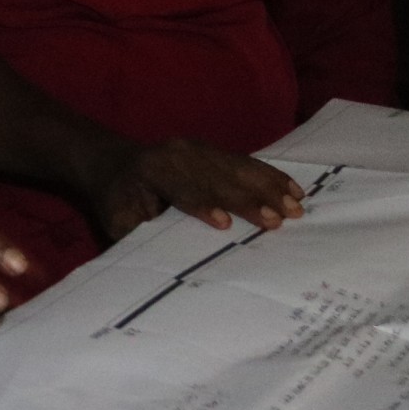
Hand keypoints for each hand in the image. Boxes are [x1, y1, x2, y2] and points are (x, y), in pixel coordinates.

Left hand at [85, 140, 304, 241]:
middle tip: (280, 219)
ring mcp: (197, 147)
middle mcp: (177, 152)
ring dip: (269, 187)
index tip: (225, 223)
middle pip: (218, 177)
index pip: (182, 189)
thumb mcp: (117, 220)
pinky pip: (244, 162)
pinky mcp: (212, 149)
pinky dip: (269, 175)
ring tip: (295, 207)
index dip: (203, 205)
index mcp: (152, 169)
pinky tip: (292, 188)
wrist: (113, 164)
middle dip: (249, 198)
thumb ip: (137, 234)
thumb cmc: (117, 200)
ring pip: (237, 167)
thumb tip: (160, 262)